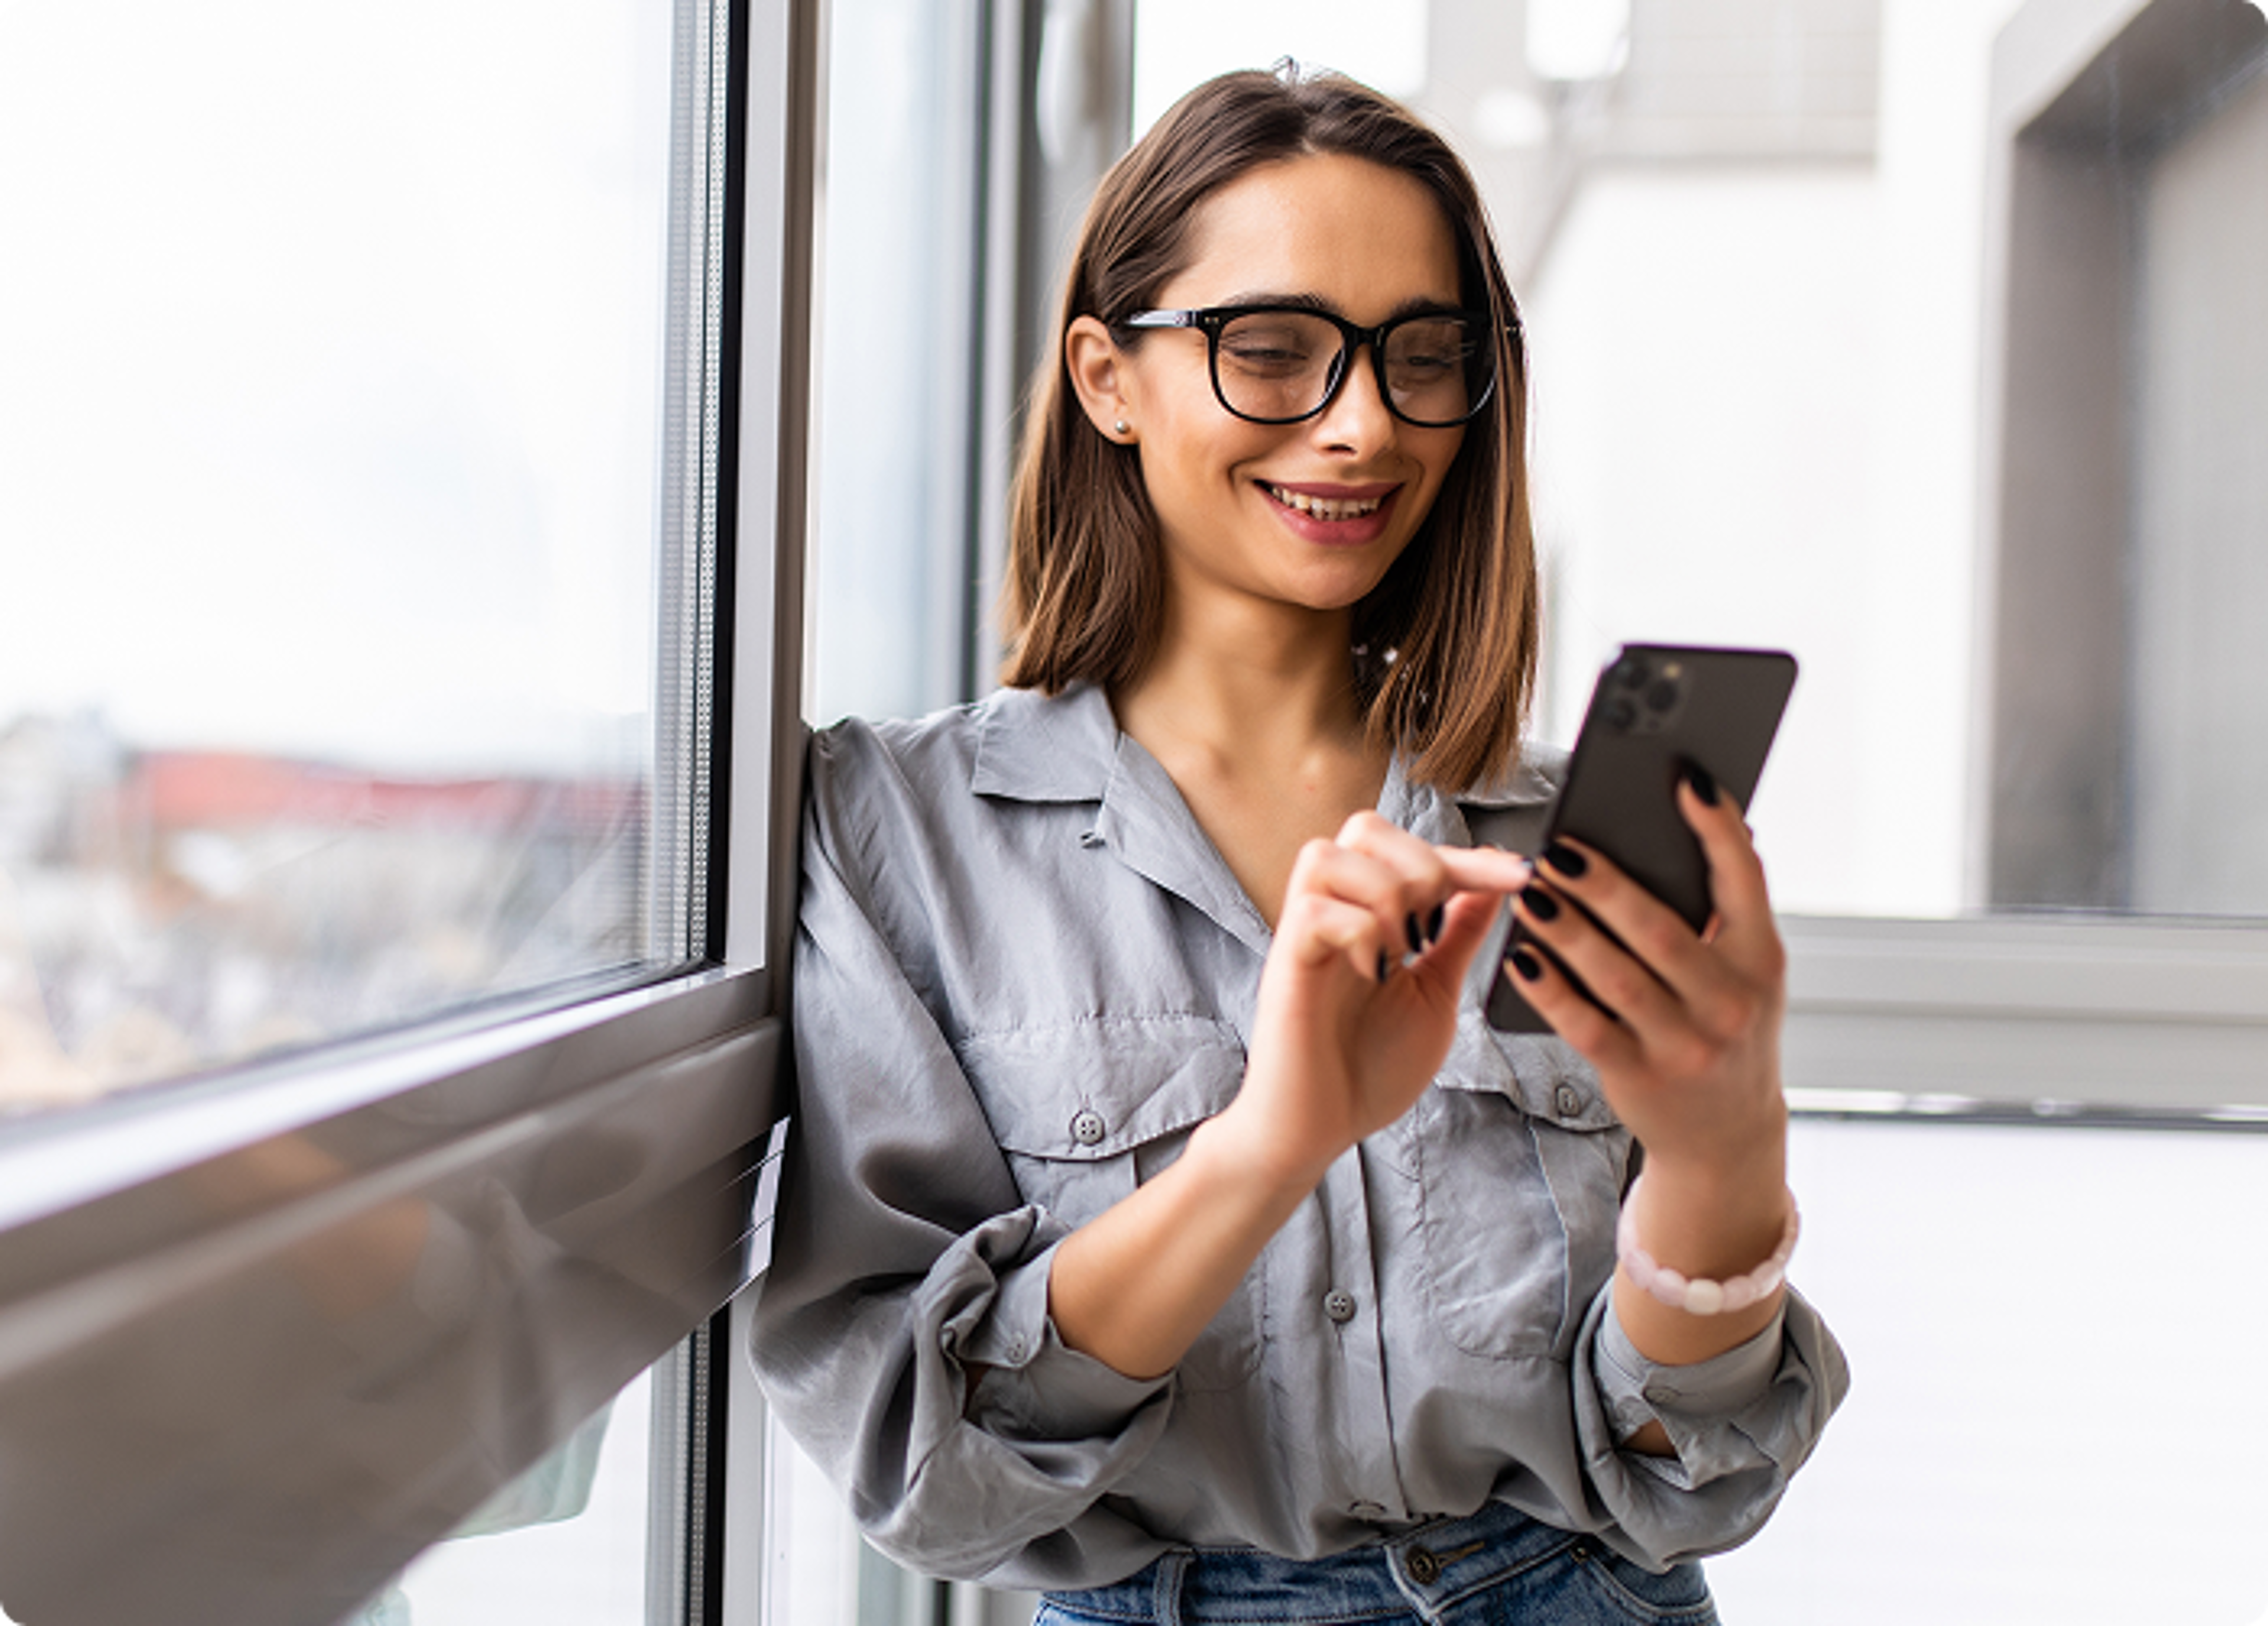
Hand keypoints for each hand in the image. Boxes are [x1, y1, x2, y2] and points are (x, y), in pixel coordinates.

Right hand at [1215, 812, 1530, 1189]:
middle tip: (1434, 928)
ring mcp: (1303, 934)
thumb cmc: (1368, 1069)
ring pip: (1329, 853)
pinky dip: (1359, 930)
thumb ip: (1458, 935)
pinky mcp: (1285, 962)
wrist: (1318, 1130)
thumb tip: (1495, 882)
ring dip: (1386, 894)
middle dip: (1420, 864)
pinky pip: (1316, 909)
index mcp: (1370, 914)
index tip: (1525, 873)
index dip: (1475, 858)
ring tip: (1403, 950)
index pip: (1418, 853)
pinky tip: (1375, 971)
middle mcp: (1332, 912)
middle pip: (1364, 826)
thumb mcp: (1435, 992)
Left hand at [1504, 774, 1792, 1365]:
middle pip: (1661, 930)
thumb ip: (1722, 914)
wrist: (1727, 1137)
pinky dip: (1550, 988)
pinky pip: (1585, 1024)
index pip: (1745, 880)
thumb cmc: (1724, 1028)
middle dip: (1607, 885)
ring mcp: (1687, 1044)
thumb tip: (1689, 823)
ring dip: (1567, 930)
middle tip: (1560, 848)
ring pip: (1617, 976)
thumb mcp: (1745, 973)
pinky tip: (1521, 955)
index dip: (1717, 828)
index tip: (1683, 779)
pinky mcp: (1640, 1076)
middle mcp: (1732, 1002)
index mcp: (1763, 960)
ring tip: (1530, 890)